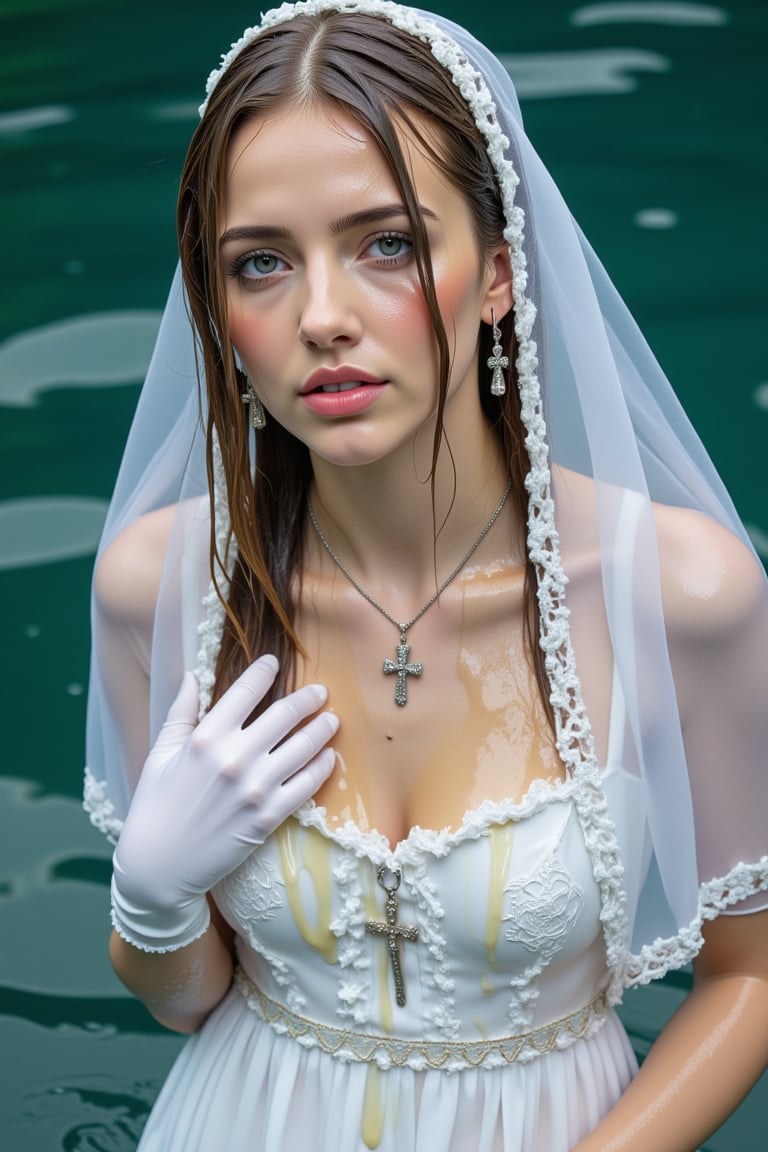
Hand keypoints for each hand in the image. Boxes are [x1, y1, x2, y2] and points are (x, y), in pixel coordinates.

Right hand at [111, 655, 338, 950]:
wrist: (159, 866)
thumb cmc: (155, 806)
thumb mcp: (161, 754)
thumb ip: (181, 713)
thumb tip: (191, 675)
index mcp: (205, 737)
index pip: (245, 691)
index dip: (264, 671)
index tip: (275, 662)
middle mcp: (234, 758)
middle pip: (285, 714)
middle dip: (308, 698)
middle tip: (320, 692)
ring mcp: (254, 788)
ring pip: (303, 746)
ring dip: (323, 729)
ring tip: (332, 720)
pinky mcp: (268, 816)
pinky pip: (307, 784)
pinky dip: (322, 766)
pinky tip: (329, 757)